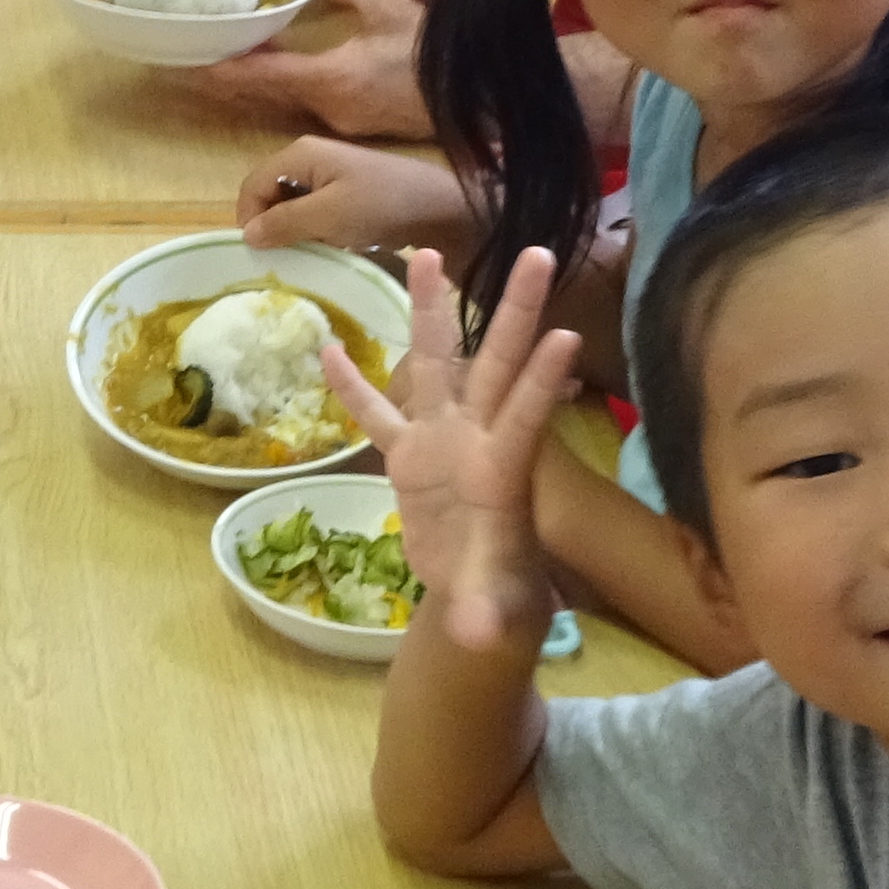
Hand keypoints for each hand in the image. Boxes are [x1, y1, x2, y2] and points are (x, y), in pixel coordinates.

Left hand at [182, 0, 433, 138]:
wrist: (476, 95)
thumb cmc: (432, 49)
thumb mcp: (388, 4)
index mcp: (331, 78)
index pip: (264, 76)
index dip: (226, 70)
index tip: (191, 64)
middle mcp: (328, 107)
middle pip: (267, 93)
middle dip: (233, 76)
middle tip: (197, 57)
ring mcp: (342, 122)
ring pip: (287, 100)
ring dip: (260, 82)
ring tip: (230, 57)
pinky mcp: (355, 126)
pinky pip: (309, 104)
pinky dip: (287, 86)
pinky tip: (279, 68)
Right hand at [235, 136, 471, 255]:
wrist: (440, 208)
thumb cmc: (382, 206)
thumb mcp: (328, 216)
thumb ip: (284, 223)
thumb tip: (246, 235)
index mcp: (299, 154)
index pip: (252, 186)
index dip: (249, 220)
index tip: (262, 255)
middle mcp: (309, 158)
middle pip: (269, 195)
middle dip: (271, 227)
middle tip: (284, 259)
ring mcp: (329, 175)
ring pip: (292, 207)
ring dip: (294, 232)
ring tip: (308, 256)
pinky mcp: (346, 193)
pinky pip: (314, 213)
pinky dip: (315, 232)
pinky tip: (329, 248)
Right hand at [326, 247, 575, 658]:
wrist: (476, 596)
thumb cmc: (496, 596)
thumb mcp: (491, 608)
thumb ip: (482, 614)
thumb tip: (478, 637)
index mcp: (502, 470)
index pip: (526, 417)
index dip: (544, 381)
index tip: (564, 334)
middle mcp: (476, 438)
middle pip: (496, 362)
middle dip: (514, 310)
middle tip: (539, 251)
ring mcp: (441, 440)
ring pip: (436, 362)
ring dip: (431, 310)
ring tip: (424, 252)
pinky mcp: (407, 455)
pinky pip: (375, 413)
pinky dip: (351, 385)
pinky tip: (324, 346)